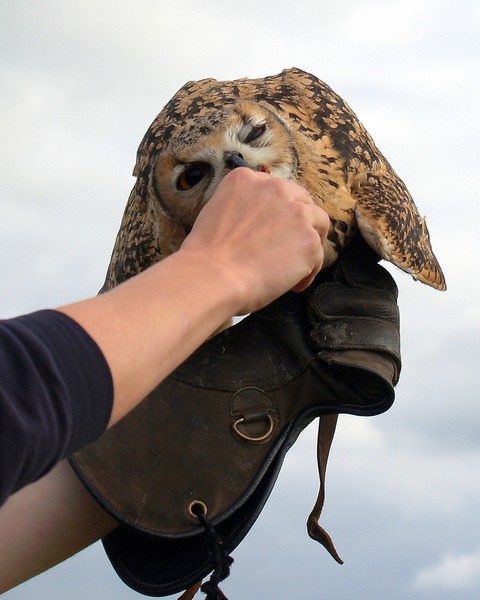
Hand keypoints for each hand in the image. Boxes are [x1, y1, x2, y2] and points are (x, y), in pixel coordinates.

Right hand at [180, 168, 329, 314]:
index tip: (273, 230)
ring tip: (297, 268)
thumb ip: (243, 209)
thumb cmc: (206, 256)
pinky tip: (292, 285)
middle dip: (299, 223)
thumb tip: (259, 226)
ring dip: (309, 244)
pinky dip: (307, 272)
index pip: (275, 190)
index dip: (277, 212)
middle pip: (302, 201)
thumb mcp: (217, 213)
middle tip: (290, 247)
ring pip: (318, 224)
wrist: (211, 276)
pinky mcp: (309, 240)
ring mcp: (296, 213)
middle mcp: (275, 188)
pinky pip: (318, 256)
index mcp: (246, 179)